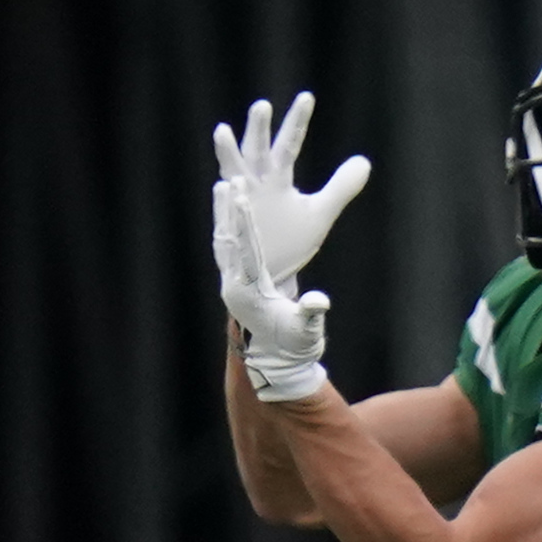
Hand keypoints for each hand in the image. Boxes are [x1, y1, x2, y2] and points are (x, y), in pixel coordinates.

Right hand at [209, 93, 370, 287]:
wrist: (273, 275)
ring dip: (228, 153)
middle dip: (258, 129)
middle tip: (263, 105)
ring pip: (233, 172)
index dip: (298, 122)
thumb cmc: (293, 239)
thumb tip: (364, 161)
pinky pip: (228, 209)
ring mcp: (241, 203)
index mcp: (277, 178)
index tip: (307, 97)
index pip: (290, 144)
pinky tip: (225, 181)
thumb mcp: (321, 210)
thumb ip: (341, 186)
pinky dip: (226, 196)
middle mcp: (256, 185)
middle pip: (257, 150)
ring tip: (222, 130)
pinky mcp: (232, 226)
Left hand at [213, 179, 332, 405]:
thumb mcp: (308, 331)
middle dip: (229, 210)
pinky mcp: (233, 283)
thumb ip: (311, 314)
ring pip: (223, 242)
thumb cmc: (296, 345)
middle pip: (228, 241)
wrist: (279, 361)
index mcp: (251, 293)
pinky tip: (228, 211)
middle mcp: (234, 286)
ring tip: (224, 185)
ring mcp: (230, 284)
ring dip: (223, 214)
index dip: (246, 223)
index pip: (247, 251)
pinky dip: (227, 227)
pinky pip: (227, 250)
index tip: (244, 198)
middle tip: (229, 180)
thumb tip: (317, 301)